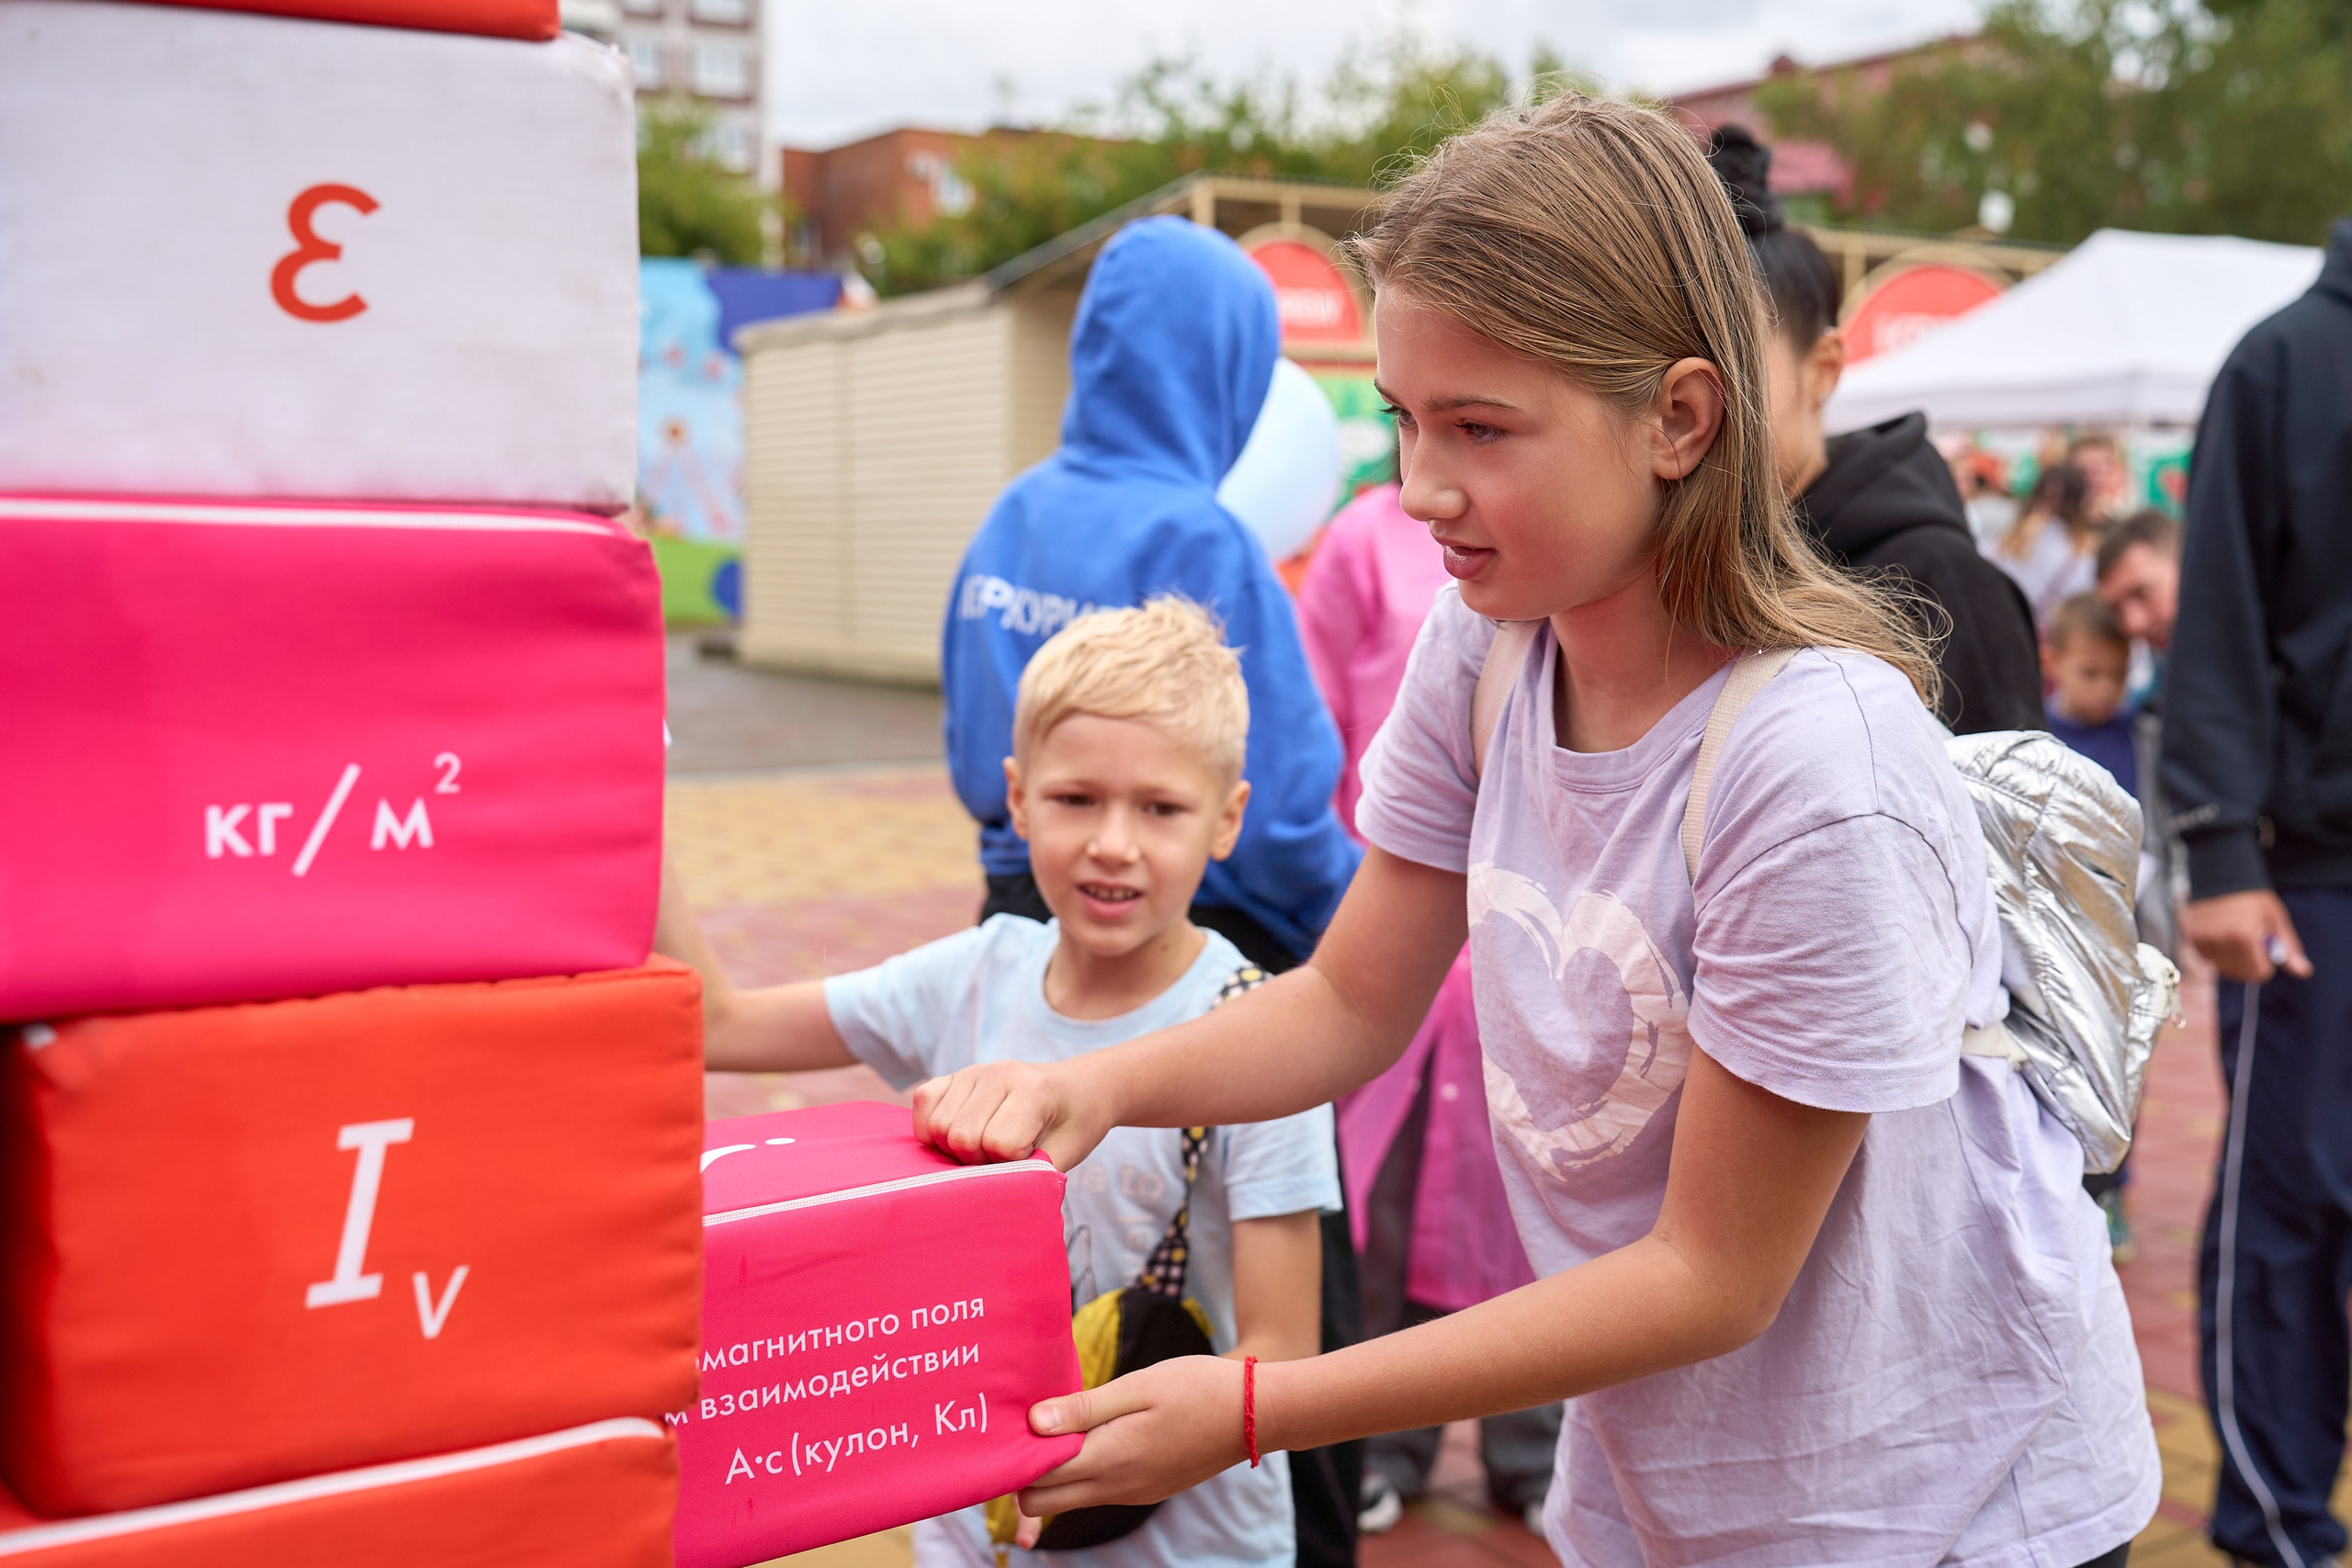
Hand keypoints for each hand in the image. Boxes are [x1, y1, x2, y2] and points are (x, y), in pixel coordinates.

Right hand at [912, 1057, 1112, 1169]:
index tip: (1031, 1156)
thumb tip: (990, 1199)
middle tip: (1003, 1156)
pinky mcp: (952, 1075)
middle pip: (961, 1137)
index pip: (999, 1144)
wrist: (1078, 1090)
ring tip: (984, 1145)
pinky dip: (931, 1127)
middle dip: (979, 1160)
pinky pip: (923, 1101)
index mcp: (1032, 1090)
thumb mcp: (1066, 1154)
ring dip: (955, 1147)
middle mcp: (998, 1073)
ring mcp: (972, 1071)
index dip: (1013, 1163)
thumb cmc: (1073, 1125)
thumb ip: (1031, 1176)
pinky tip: (956, 1135)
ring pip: (937, 1126)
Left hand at [1017, 1356, 1249, 1516]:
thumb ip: (1085, 1408)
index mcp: (1109, 1459)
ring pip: (1071, 1499)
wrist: (1254, 1414)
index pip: (1037, 1483)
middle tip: (1028, 1429)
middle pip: (1045, 1502)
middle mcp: (1116, 1487)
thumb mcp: (1138, 1385)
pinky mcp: (1147, 1490)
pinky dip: (1083, 1472)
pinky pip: (1099, 1491)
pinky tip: (1091, 1436)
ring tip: (1058, 1425)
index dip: (1016, 1460)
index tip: (1009, 1428)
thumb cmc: (1196, 1388)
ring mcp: (1133, 1493)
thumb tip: (1033, 1422)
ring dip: (1055, 1472)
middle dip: (1027, 1475)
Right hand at [2182, 889, 2311, 982]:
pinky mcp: (2188, 937)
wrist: (2217, 874)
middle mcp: (2220, 940)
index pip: (2258, 973)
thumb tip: (2303, 971)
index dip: (2265, 963)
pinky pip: (2206, 958)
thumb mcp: (2275, 918)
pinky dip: (2213, 952)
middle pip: (2240, 973)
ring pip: (2222, 967)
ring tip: (2230, 934)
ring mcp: (2201, 939)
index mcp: (2244, 935)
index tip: (2263, 947)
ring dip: (2229, 958)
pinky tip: (2216, 934)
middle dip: (2247, 962)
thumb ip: (2288, 947)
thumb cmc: (2250, 896)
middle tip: (2247, 939)